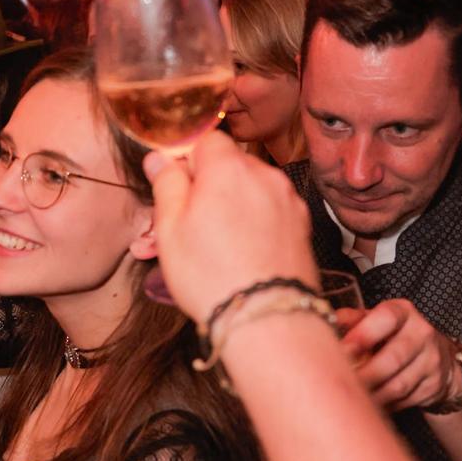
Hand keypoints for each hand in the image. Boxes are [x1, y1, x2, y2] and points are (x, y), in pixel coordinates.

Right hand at [144, 133, 318, 324]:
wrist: (268, 320)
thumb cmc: (212, 276)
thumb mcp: (170, 229)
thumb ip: (166, 184)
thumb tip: (159, 158)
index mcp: (229, 168)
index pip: (205, 140)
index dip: (187, 161)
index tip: (174, 187)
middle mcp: (265, 175)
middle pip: (230, 165)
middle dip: (209, 185)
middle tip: (189, 223)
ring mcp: (288, 200)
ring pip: (251, 189)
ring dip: (233, 204)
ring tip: (216, 244)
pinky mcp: (302, 225)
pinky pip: (270, 211)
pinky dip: (255, 223)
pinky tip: (242, 253)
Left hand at [340, 298, 458, 410]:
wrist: (434, 356)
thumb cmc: (393, 336)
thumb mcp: (375, 320)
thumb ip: (352, 320)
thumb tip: (327, 321)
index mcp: (403, 312)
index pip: (387, 318)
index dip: (364, 334)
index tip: (343, 349)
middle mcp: (421, 333)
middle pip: (393, 358)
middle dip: (365, 374)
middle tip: (344, 382)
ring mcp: (431, 361)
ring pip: (398, 385)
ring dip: (372, 395)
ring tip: (353, 398)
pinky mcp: (433, 385)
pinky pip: (404, 400)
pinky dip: (384, 405)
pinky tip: (370, 405)